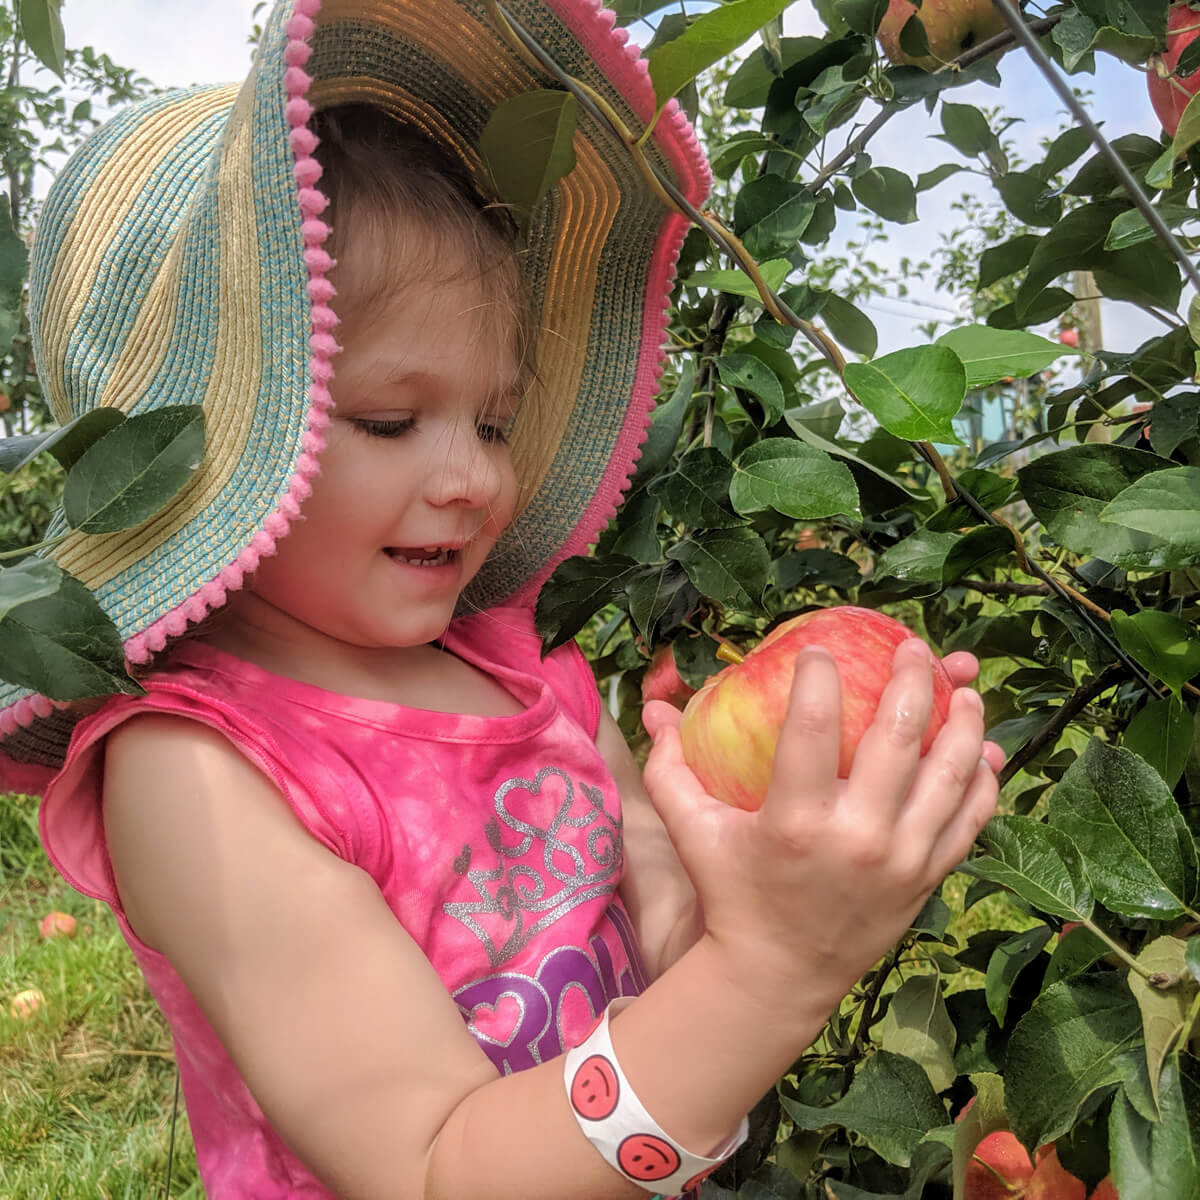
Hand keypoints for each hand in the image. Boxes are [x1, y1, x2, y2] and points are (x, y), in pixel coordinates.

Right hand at [641, 639, 998, 1022]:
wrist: (778, 977)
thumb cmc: (733, 895)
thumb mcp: (693, 833)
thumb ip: (671, 769)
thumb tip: (656, 709)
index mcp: (795, 821)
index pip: (811, 725)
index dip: (818, 675)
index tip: (821, 647)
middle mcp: (857, 837)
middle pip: (898, 737)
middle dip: (912, 679)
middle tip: (913, 647)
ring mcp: (902, 860)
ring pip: (950, 773)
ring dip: (962, 720)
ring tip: (963, 685)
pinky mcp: (927, 879)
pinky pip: (970, 819)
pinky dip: (982, 779)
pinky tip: (981, 747)